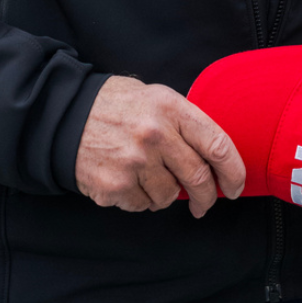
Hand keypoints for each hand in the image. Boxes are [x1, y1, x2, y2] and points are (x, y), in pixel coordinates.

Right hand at [75, 75, 245, 218]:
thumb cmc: (117, 106)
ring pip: (170, 197)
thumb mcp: (156, 97)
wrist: (66, 115)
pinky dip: (141, 199)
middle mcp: (155, 135)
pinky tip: (128, 179)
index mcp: (170, 108)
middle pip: (199, 179)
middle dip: (206, 197)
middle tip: (203, 203)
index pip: (218, 145)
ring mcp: (134, 162)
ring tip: (149, 176)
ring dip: (166, 194)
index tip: (235, 187)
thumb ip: (185, 123)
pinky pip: (143, 205)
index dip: (234, 172)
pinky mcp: (115, 186)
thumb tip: (216, 160)